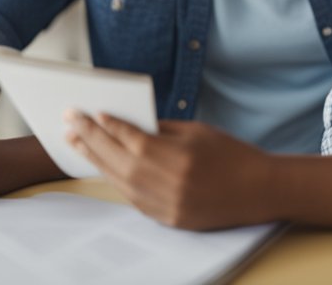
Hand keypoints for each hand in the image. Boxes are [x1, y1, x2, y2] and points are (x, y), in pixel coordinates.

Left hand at [65, 112, 273, 229]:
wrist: (261, 190)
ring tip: (77, 144)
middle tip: (70, 124)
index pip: (131, 138)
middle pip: (118, 159)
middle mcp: (168, 184)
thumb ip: (160, 129)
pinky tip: (104, 167)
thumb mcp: (196, 131)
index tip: (89, 113)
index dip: (108, 125)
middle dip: (91, 139)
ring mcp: (167, 205)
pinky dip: (116, 180)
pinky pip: (133, 199)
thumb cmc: (232, 154)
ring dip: (96, 161)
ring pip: (120, 181)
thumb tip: (127, 124)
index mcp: (176, 157)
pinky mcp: (169, 219)